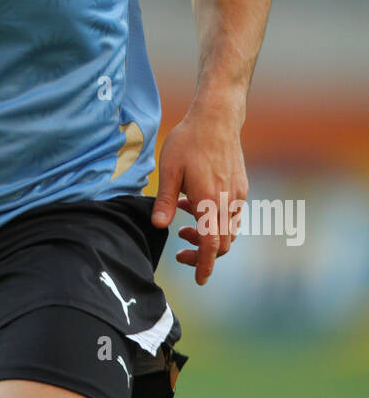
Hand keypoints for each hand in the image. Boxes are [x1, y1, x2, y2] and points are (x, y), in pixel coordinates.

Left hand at [149, 106, 247, 284]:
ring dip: (208, 235)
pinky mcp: (240, 186)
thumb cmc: (189, 141)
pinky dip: (215, 220)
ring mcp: (237, 194)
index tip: (199, 279)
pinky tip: (195, 205)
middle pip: (222, 243)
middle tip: (180, 247)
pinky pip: (231, 215)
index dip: (205, 264)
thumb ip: (165, 200)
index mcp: (210, 200)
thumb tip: (159, 226)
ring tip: (184, 225)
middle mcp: (228, 201)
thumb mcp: (169, 170)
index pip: (212, 244)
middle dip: (203, 253)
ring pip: (228, 230)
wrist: (217, 118)